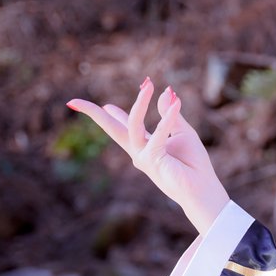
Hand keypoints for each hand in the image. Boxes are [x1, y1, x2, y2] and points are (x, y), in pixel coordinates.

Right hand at [67, 78, 229, 233]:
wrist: (203, 191)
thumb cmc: (194, 165)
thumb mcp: (183, 133)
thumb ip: (171, 114)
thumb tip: (165, 91)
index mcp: (145, 146)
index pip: (124, 128)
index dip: (114, 115)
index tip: (104, 106)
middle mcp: (139, 153)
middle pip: (112, 130)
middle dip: (93, 114)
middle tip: (72, 102)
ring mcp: (142, 158)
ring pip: (133, 125)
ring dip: (141, 103)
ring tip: (148, 84)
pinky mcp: (152, 160)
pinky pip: (158, 135)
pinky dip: (167, 118)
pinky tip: (175, 103)